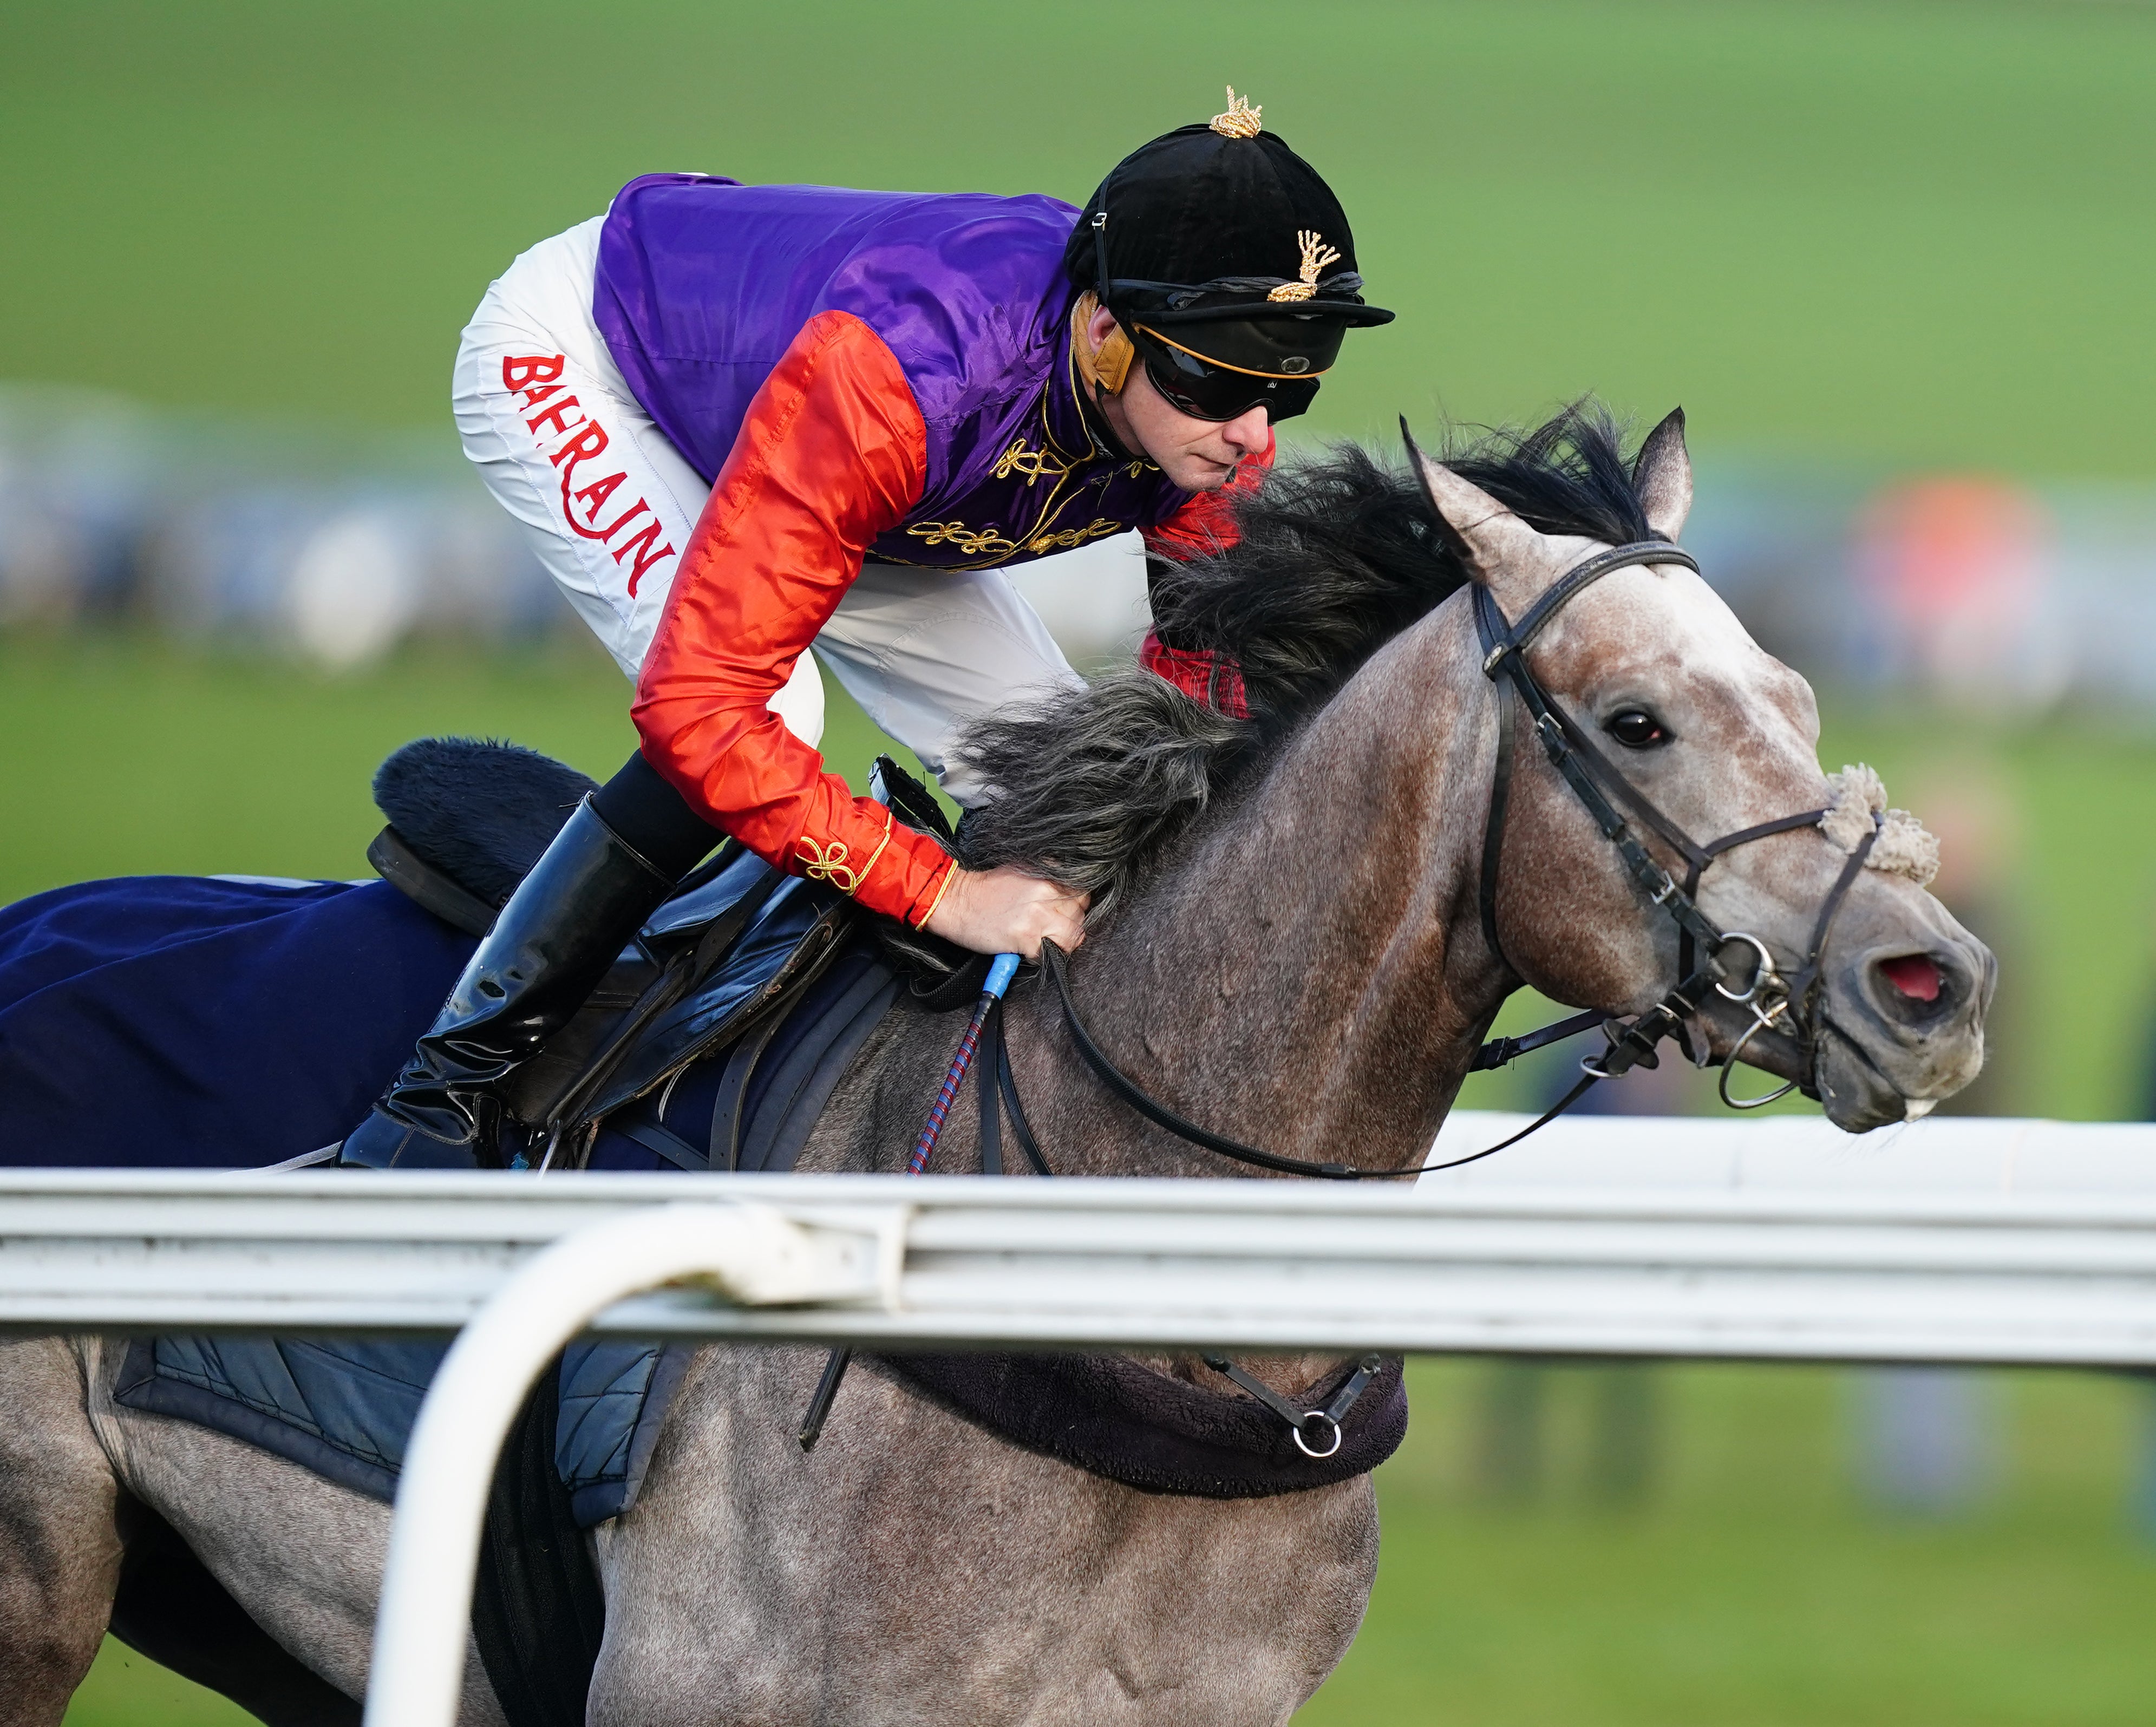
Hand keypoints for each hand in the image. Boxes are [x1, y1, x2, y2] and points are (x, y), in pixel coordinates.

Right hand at [923, 865, 1088, 959]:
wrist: (955, 901)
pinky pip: (1051, 952)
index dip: (1075, 904)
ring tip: (1044, 940)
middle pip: (1080, 913)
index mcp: (1046, 873)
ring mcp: (1038, 914)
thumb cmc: (986, 889)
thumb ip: (1048, 879)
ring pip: (1074, 934)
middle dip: (1069, 923)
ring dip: (1062, 942)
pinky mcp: (1027, 937)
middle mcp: (1046, 891)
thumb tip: (1070, 895)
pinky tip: (1029, 949)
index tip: (1064, 911)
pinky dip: (1043, 955)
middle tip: (1051, 927)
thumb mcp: (1021, 871)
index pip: (1082, 891)